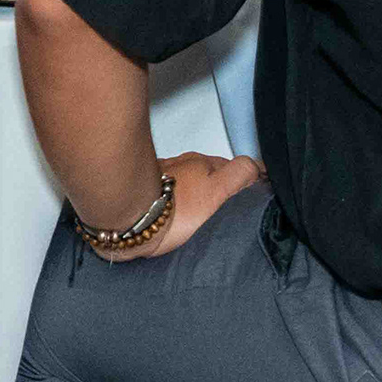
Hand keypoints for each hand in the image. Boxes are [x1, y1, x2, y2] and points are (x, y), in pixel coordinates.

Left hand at [99, 152, 262, 263]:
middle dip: (221, 180)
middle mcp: (182, 163)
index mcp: (202, 164)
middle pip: (210, 169)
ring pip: (188, 176)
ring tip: (200, 208)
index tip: (257, 185)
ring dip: (197, 185)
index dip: (247, 175)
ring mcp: (161, 172)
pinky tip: (173, 207)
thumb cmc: (173, 210)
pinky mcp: (142, 186)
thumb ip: (238, 175)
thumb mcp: (215, 191)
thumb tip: (256, 166)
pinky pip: (168, 186)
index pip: (234, 166)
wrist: (124, 218)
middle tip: (228, 201)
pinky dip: (176, 192)